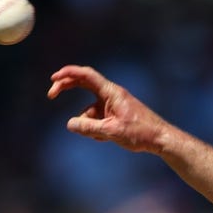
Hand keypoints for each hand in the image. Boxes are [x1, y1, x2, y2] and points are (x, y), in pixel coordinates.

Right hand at [47, 65, 167, 153]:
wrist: (161, 139)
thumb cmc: (141, 133)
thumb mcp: (111, 131)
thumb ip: (89, 127)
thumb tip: (69, 124)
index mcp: (111, 92)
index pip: (86, 75)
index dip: (68, 73)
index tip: (53, 78)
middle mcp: (111, 95)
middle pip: (83, 84)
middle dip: (67, 88)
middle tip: (51, 95)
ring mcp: (113, 105)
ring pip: (90, 109)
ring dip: (88, 122)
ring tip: (102, 137)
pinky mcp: (115, 115)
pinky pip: (98, 119)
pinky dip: (96, 128)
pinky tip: (105, 139)